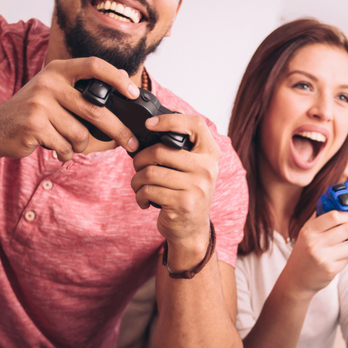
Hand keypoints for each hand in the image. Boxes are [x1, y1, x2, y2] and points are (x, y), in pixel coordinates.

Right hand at [0, 58, 141, 161]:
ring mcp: (40, 103)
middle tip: (131, 143)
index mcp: (59, 70)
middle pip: (96, 111)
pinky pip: (65, 146)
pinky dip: (65, 153)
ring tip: (68, 143)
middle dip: (119, 131)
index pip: (94, 66)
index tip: (134, 93)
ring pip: (80, 134)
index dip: (117, 78)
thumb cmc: (34, 110)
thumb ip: (84, 85)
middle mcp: (49, 82)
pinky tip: (56, 148)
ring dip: (80, 145)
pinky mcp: (33, 125)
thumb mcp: (56, 90)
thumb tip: (123, 75)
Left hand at [131, 112, 220, 266]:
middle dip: (140, 159)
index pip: (195, 124)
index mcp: (210, 154)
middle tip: (138, 167)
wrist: (192, 229)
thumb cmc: (185, 192)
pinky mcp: (183, 203)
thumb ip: (180, 150)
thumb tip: (150, 128)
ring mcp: (197, 186)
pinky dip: (140, 196)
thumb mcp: (192, 169)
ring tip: (139, 186)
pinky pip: (148, 191)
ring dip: (136, 181)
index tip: (149, 124)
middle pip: (160, 150)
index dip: (170, 119)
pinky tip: (144, 200)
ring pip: (150, 172)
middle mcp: (207, 168)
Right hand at [283, 210, 347, 295]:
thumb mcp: (306, 234)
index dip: (347, 215)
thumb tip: (336, 204)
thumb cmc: (303, 254)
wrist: (296, 280)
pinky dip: (345, 258)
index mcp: (309, 231)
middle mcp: (315, 243)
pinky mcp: (331, 269)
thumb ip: (319, 219)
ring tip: (341, 248)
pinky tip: (335, 260)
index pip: (334, 216)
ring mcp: (323, 257)